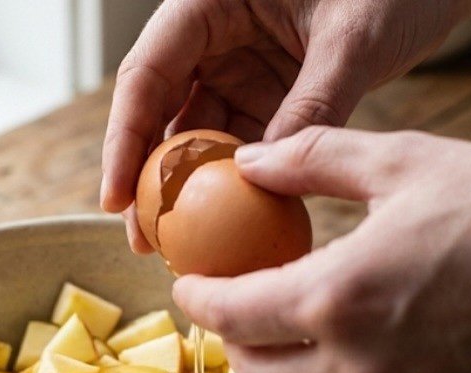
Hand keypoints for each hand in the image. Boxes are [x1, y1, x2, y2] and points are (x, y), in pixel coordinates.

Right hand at [101, 0, 470, 251]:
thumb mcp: (352, 40)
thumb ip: (311, 102)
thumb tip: (270, 175)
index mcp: (210, 2)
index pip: (148, 73)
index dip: (125, 137)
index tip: (119, 197)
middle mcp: (215, 36)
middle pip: (163, 113)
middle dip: (151, 179)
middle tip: (146, 241)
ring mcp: (242, 69)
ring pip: (200, 137)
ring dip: (192, 193)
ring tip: (185, 249)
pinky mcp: (271, 96)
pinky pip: (244, 147)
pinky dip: (239, 187)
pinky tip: (235, 230)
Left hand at [173, 127, 470, 372]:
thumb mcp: (407, 161)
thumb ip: (312, 159)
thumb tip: (250, 161)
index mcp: (337, 298)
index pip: (230, 316)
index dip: (197, 300)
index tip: (190, 285)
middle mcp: (358, 368)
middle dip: (234, 343)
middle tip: (243, 305)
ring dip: (290, 365)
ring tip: (307, 319)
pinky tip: (375, 338)